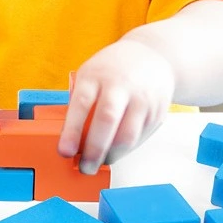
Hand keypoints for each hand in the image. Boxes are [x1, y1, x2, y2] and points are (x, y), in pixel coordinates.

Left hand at [57, 37, 175, 172]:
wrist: (153, 56)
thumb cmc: (113, 69)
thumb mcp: (91, 73)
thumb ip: (81, 100)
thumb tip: (70, 139)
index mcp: (97, 74)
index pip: (81, 103)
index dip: (71, 130)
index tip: (65, 151)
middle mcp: (120, 84)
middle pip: (107, 120)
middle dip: (94, 150)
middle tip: (85, 167)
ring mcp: (142, 98)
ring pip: (127, 135)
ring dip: (111, 155)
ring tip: (100, 163)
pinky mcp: (157, 111)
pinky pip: (139, 138)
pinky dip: (125, 150)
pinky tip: (116, 151)